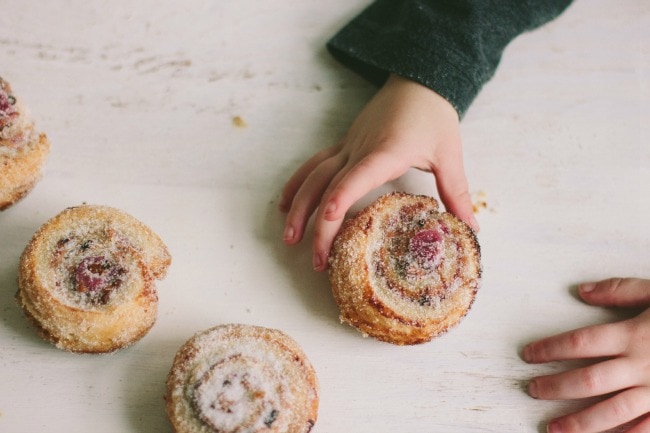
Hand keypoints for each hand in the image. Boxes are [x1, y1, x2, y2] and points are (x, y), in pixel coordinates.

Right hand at [279, 74, 477, 270]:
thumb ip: (457, 193)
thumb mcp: (449, 154)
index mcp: (387, 151)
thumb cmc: (434, 116)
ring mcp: (348, 147)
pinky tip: (285, 202)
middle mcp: (360, 150)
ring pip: (314, 176)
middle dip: (318, 225)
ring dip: (298, 206)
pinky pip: (314, 165)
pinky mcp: (343, 145)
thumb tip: (472, 230)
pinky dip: (297, 184)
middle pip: (329, 186)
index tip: (328, 221)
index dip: (341, 198)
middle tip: (317, 260)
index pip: (358, 177)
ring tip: (288, 238)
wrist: (418, 80)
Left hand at [523, 278, 649, 432]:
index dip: (549, 349)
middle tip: (532, 391)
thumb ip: (620, 290)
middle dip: (556, 388)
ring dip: (580, 423)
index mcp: (633, 335)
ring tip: (553, 430)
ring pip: (613, 412)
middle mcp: (642, 366)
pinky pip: (646, 429)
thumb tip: (581, 291)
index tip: (528, 355)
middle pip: (588, 380)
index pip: (579, 343)